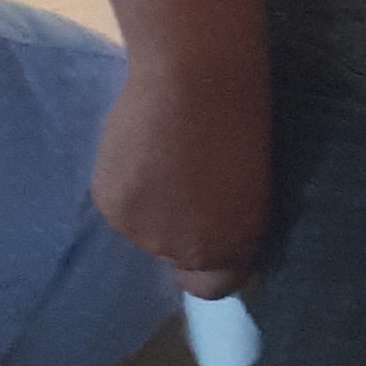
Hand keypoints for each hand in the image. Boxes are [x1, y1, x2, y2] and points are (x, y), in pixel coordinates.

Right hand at [94, 53, 268, 290]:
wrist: (195, 79)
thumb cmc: (243, 117)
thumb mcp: (254, 181)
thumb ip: (229, 214)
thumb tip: (207, 219)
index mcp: (232, 245)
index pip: (213, 286)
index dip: (210, 260)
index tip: (210, 226)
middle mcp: (186, 251)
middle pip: (173, 250)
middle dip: (179, 219)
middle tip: (187, 170)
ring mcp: (143, 233)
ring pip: (141, 225)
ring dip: (149, 198)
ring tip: (162, 151)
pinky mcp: (110, 206)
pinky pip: (118, 201)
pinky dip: (126, 179)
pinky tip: (140, 145)